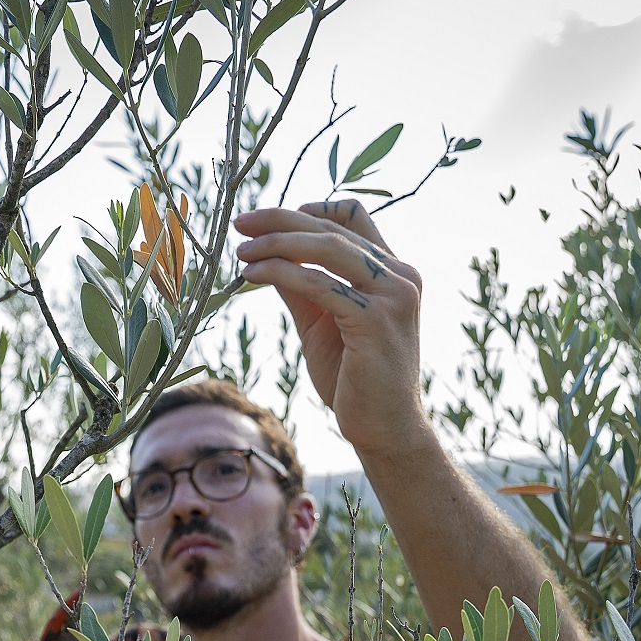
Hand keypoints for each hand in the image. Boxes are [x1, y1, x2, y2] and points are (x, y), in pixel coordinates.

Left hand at [233, 200, 429, 459]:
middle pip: (333, 227)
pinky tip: (253, 275)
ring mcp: (393, 295)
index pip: (353, 216)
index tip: (266, 221)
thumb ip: (302, 289)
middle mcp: (400, 276)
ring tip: (242, 250)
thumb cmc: (353, 381)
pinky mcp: (376, 320)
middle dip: (280, 220)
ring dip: (276, 243)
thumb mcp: (321, 324)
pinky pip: (319, 284)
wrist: (383, 430)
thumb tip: (267, 257)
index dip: (308, 210)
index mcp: (392, 272)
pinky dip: (281, 273)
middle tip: (241, 224)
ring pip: (326, 247)